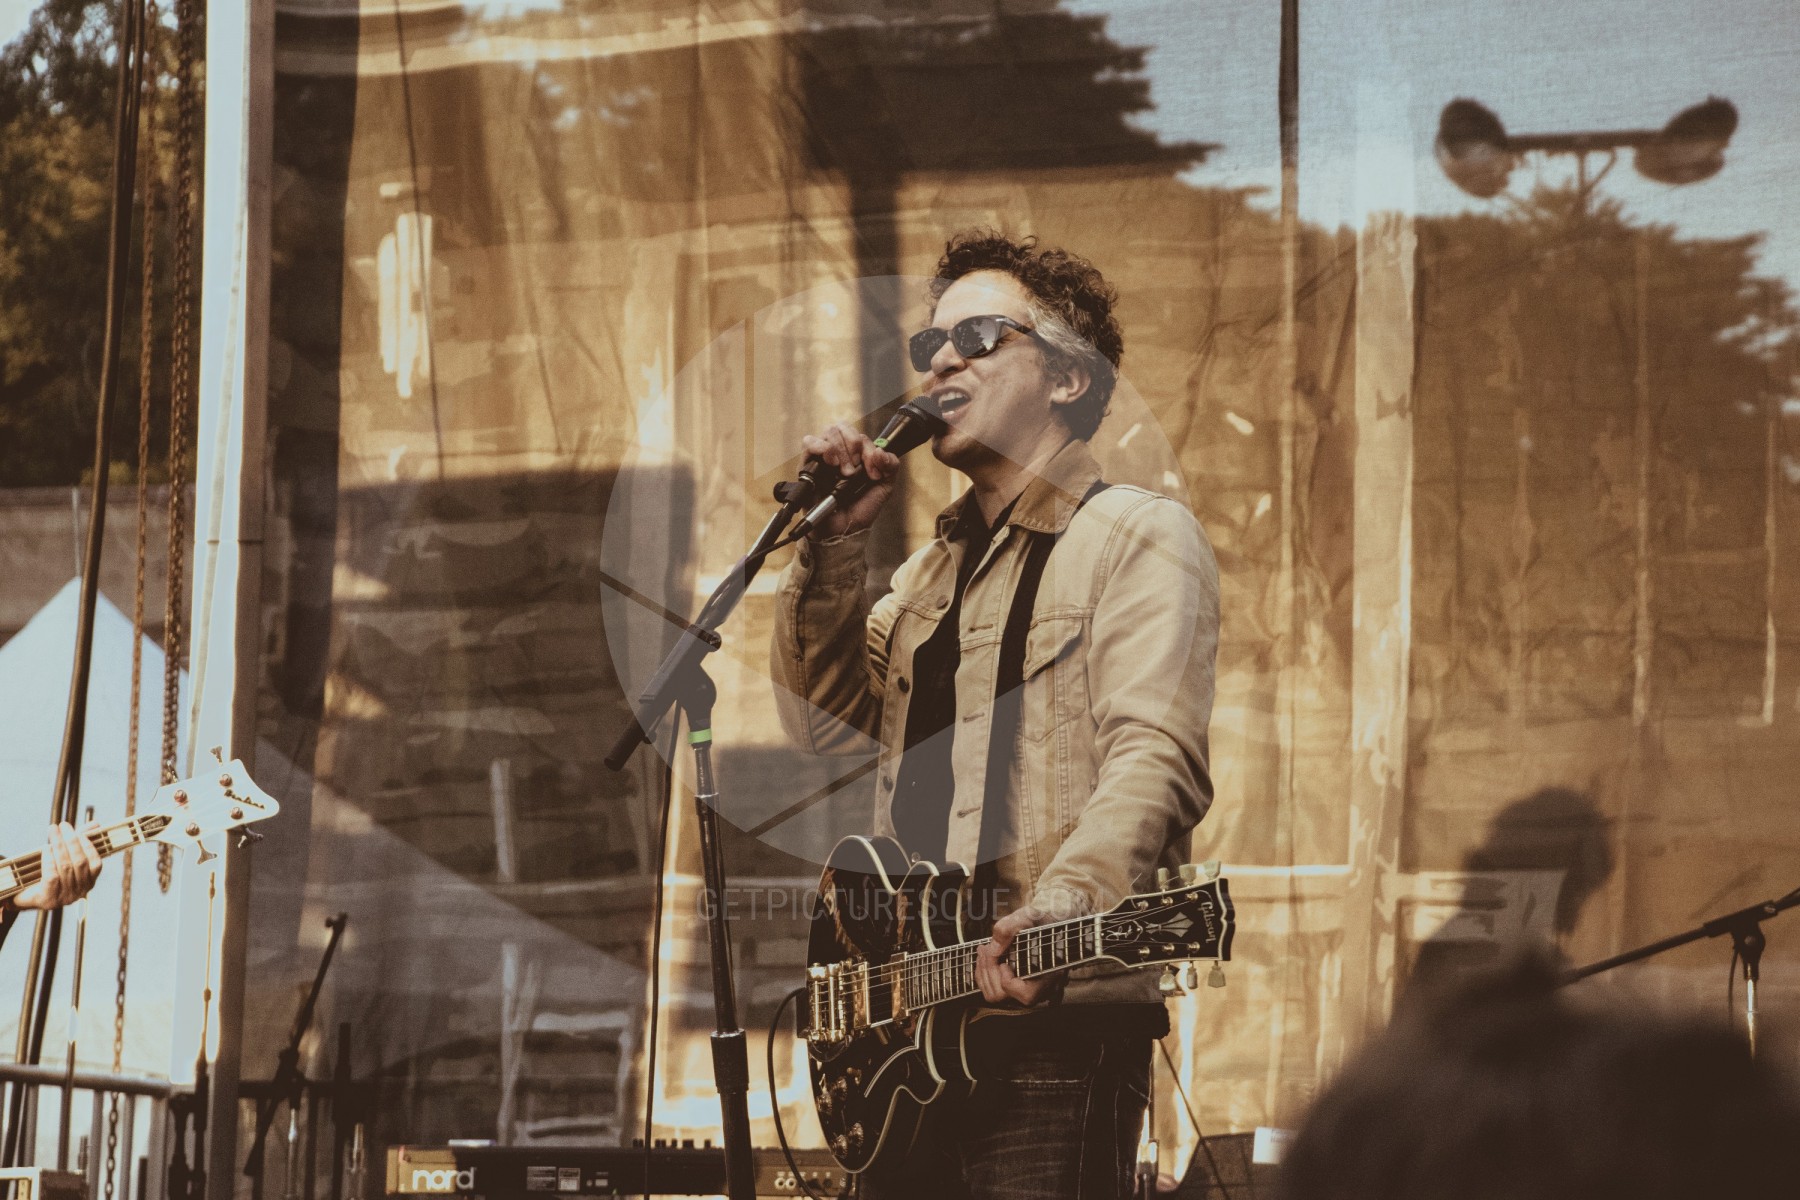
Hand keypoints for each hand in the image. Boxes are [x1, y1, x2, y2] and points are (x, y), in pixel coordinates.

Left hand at [13, 823, 101, 910]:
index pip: (95, 864)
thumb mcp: (64, 857)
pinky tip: (46, 848)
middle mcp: (80, 892)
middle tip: (63, 825)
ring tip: (53, 831)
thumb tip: (96, 824)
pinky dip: (49, 860)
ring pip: (66, 867)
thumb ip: (80, 842)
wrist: (22, 896)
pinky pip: (52, 876)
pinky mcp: (48, 900)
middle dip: (72, 841)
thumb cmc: (46, 874)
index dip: (89, 846)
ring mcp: (65, 898)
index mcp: (89, 883)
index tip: (79, 831)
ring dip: (59, 846)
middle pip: (79, 863)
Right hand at [798, 422, 901, 538]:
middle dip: (854, 447)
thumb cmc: (861, 509)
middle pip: (843, 427)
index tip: (873, 472)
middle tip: (855, 471)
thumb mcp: (885, 487)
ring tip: (844, 473)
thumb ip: (891, 465)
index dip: (869, 450)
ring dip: (840, 451)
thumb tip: (880, 451)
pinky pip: (809, 442)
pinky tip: (831, 463)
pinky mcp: (807, 465)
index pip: (860, 435)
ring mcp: (822, 457)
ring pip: (829, 432)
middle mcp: (838, 451)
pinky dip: (822, 447)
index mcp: (856, 454)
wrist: (844, 529)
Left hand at [976, 905, 1059, 1005]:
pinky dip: (982, 973)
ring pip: (994, 995)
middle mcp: (1036, 987)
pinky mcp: (1012, 984)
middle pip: (1003, 996)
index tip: (1005, 962)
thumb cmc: (1041, 919)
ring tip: (984, 949)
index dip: (1008, 981)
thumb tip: (993, 948)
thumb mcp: (1029, 915)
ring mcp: (1023, 988)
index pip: (1025, 996)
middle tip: (986, 948)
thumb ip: (1011, 926)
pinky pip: (991, 989)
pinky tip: (985, 953)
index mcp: (1048, 974)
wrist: (1045, 921)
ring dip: (983, 971)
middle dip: (989, 971)